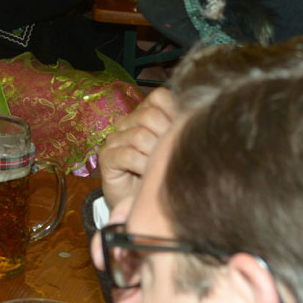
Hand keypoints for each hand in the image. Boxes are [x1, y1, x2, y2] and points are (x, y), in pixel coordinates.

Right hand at [99, 86, 178, 208]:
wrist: (142, 205)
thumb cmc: (162, 176)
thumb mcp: (175, 150)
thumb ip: (181, 130)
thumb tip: (196, 116)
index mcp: (146, 114)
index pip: (159, 96)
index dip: (174, 112)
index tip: (181, 134)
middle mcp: (127, 122)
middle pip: (150, 115)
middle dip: (165, 136)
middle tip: (170, 156)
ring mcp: (115, 139)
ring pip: (139, 135)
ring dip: (154, 155)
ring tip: (159, 168)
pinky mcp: (106, 157)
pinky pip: (128, 154)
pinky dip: (142, 166)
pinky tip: (147, 175)